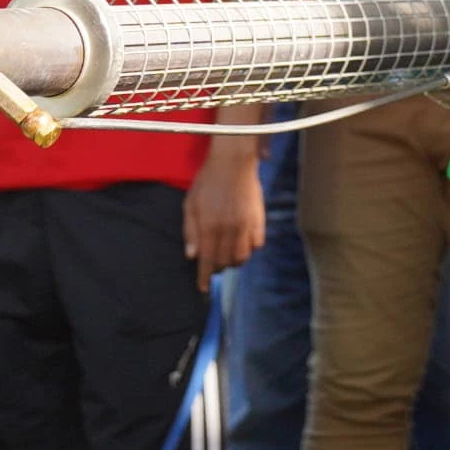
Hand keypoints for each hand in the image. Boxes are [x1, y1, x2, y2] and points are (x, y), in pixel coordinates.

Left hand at [184, 138, 266, 286]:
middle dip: (217, 268)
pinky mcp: (259, 220)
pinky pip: (256, 245)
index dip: (204, 277)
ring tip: (227, 256)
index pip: (207, 261)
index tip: (202, 287)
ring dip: (233, 261)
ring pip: (242, 257)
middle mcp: (229, 230)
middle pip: (224, 262)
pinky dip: (248, 249)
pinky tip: (242, 243)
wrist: (234, 162)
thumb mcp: (190, 203)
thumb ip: (190, 231)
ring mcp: (246, 226)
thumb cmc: (207, 181)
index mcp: (210, 227)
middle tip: (212, 265)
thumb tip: (191, 256)